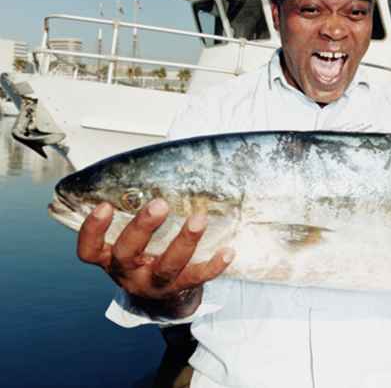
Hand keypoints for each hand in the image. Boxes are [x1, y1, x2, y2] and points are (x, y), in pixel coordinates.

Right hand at [77, 199, 234, 317]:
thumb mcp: (130, 239)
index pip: (89, 250)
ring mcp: (154, 284)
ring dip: (183, 242)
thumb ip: (132, 211)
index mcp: (109, 258)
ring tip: (199, 219)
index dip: (93, 230)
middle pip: (127, 253)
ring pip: (166, 266)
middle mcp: (128, 273)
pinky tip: (228, 251)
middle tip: (159, 204)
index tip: (105, 205)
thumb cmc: (143, 254)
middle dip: (143, 228)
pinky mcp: (180, 289)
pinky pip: (197, 278)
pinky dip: (213, 266)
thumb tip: (154, 165)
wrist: (159, 299)